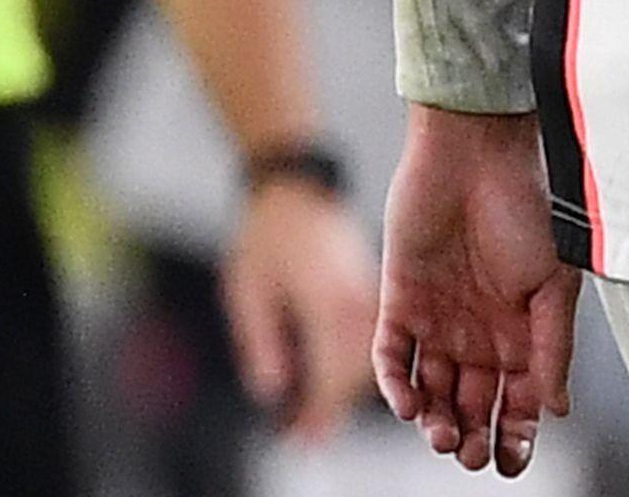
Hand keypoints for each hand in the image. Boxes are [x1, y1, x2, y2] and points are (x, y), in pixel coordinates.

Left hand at [223, 173, 378, 439]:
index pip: (333, 377)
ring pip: (375, 357)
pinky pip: (379, 336)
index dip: (318, 414)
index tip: (302, 441)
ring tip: (322, 414)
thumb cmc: (267, 234)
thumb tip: (274, 391)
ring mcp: (372, 292)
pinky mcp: (373, 286)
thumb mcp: (249, 291)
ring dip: (350, 389)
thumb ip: (262, 343)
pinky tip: (342, 377)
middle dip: (334, 408)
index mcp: (332, 303)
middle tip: (308, 436)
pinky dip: (361, 362)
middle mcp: (361, 300)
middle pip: (360, 374)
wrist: (297, 188)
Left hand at [375, 105, 578, 474]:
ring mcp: (439, 319)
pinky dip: (396, 386)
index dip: (517, 434)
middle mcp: (481, 331)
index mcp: (523, 329)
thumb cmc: (528, 205)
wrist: (475, 152)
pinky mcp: (399, 302)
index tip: (514, 462)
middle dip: (474, 436)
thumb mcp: (555, 281)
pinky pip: (391, 358)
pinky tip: (408, 404)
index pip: (519, 399)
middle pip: (472, 404)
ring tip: (441, 435)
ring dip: (434, 421)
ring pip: (430, 392)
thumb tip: (554, 409)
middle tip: (473, 454)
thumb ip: (554, 346)